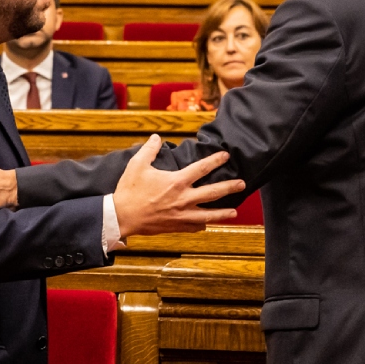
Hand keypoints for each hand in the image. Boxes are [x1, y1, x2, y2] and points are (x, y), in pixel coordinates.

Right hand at [112, 136, 245, 237]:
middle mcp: (183, 199)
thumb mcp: (137, 165)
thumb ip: (149, 149)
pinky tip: (207, 225)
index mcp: (176, 182)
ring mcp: (181, 214)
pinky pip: (193, 226)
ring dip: (222, 213)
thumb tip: (156, 137)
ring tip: (235, 212)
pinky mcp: (175, 226)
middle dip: (229, 188)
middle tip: (242, 184)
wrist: (122, 217)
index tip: (225, 156)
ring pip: (208, 215)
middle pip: (212, 193)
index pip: (201, 168)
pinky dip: (202, 225)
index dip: (215, 161)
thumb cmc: (129, 191)